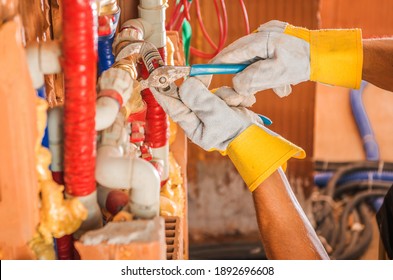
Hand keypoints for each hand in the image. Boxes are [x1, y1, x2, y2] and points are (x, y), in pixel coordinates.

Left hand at [151, 77, 260, 151]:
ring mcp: (212, 113)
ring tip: (237, 103)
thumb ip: (199, 98)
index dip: (163, 93)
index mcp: (193, 126)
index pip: (173, 107)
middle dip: (204, 87)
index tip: (154, 80)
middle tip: (204, 73)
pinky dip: (235, 96)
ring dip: (227, 95)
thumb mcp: (216, 114)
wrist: (257, 137)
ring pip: (211, 92)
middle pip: (193, 95)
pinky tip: (244, 104)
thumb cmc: (235, 131)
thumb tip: (185, 84)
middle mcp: (199, 120)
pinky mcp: (223, 107)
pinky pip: (224, 94)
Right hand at [213, 20, 362, 96]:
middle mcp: (262, 35)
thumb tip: (235, 85)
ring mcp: (269, 38)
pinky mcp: (275, 44)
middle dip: (247, 78)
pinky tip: (284, 83)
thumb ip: (252, 79)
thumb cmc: (304, 63)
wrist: (326, 56)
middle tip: (252, 94)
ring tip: (279, 87)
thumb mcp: (277, 75)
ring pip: (254, 64)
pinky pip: (264, 62)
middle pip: (241, 60)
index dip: (216, 65)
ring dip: (263, 79)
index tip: (204, 74)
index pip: (230, 54)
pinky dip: (271, 75)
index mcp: (260, 38)